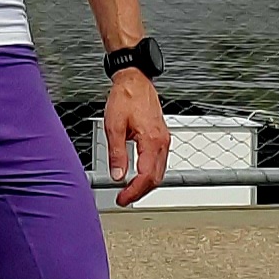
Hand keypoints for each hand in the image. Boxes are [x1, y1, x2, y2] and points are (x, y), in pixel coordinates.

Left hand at [104, 69, 169, 206]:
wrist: (135, 79)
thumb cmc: (125, 97)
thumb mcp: (114, 126)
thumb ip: (116, 153)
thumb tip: (117, 175)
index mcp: (151, 140)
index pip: (146, 176)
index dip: (133, 191)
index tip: (122, 198)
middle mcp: (162, 142)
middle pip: (156, 178)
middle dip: (140, 192)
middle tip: (124, 198)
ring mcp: (164, 139)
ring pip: (159, 172)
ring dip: (145, 184)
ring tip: (129, 190)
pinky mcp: (161, 136)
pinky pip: (159, 162)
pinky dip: (150, 173)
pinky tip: (138, 175)